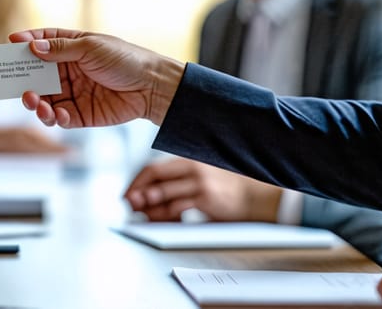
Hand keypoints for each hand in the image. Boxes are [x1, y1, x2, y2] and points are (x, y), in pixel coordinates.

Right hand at [8, 28, 183, 127]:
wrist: (152, 87)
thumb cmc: (125, 59)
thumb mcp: (91, 47)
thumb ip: (61, 49)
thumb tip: (32, 46)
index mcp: (70, 48)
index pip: (42, 42)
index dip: (25, 42)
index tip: (10, 43)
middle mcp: (67, 71)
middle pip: (36, 74)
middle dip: (23, 79)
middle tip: (17, 84)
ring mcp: (71, 93)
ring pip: (43, 99)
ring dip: (35, 101)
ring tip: (34, 102)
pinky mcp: (78, 114)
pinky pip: (58, 117)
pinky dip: (53, 117)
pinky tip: (57, 114)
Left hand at [124, 158, 282, 221]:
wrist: (255, 196)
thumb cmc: (223, 188)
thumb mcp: (198, 178)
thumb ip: (176, 182)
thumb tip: (146, 195)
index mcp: (186, 160)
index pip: (153, 168)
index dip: (136, 182)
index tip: (127, 194)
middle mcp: (191, 167)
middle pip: (154, 175)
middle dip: (137, 191)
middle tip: (128, 204)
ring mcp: (199, 182)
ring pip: (163, 193)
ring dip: (148, 206)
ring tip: (141, 214)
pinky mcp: (207, 198)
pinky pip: (178, 208)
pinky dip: (166, 215)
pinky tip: (161, 221)